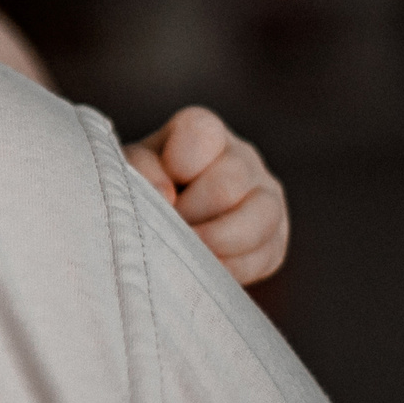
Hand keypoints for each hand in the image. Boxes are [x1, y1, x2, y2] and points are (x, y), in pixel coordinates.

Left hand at [123, 105, 287, 285]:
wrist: (156, 234)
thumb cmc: (138, 193)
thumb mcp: (127, 173)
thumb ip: (140, 170)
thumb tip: (166, 194)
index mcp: (203, 132)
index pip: (201, 132)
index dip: (177, 165)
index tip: (160, 191)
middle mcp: (242, 157)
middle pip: (227, 185)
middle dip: (189, 215)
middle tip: (166, 230)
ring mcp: (266, 197)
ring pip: (261, 216)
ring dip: (214, 242)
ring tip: (184, 252)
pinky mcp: (275, 239)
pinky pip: (265, 254)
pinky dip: (230, 268)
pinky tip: (203, 270)